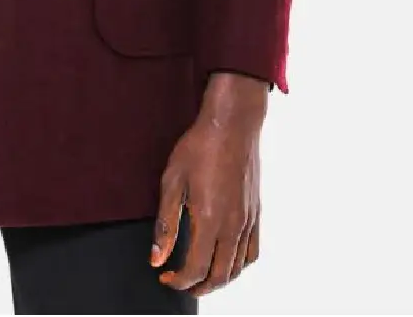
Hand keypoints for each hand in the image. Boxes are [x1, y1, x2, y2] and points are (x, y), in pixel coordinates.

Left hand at [149, 72, 265, 296]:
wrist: (232, 124)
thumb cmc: (198, 148)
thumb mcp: (172, 181)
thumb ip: (166, 223)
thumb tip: (157, 258)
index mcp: (209, 220)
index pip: (195, 269)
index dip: (178, 281)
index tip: (164, 277)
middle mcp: (232, 226)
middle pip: (219, 276)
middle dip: (198, 287)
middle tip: (180, 282)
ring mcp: (248, 221)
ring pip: (237, 268)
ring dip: (218, 280)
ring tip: (200, 277)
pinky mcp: (256, 213)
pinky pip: (252, 252)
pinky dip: (239, 266)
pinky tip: (226, 260)